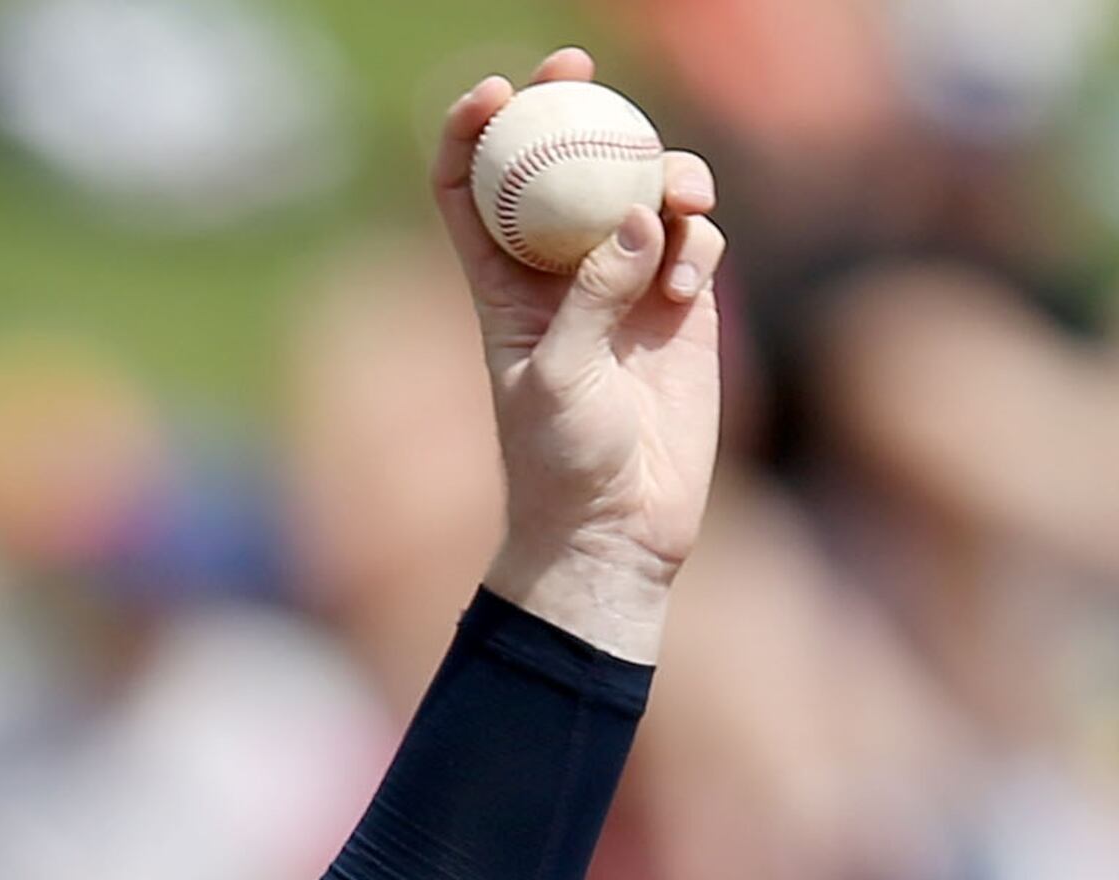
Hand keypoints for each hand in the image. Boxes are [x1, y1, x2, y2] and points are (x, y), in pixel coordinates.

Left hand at [434, 48, 725, 662]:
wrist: (616, 526)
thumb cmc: (560, 464)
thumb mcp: (558, 381)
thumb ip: (591, 300)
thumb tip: (634, 221)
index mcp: (498, 285)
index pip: (469, 191)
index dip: (471, 132)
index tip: (494, 90)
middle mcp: (558, 274)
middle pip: (558, 166)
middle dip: (571, 106)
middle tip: (583, 66)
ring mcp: (623, 285)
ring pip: (640, 191)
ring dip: (661, 173)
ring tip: (678, 200)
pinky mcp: (680, 307)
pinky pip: (693, 240)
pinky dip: (697, 240)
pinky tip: (689, 281)